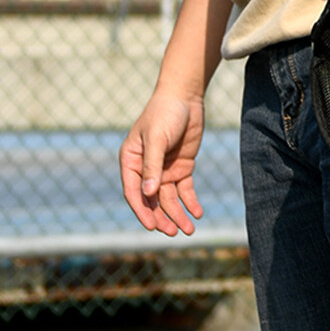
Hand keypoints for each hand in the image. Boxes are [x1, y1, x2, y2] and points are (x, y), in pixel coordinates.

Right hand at [119, 91, 204, 236]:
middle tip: (173, 233)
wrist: (185, 97)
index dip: (143, 210)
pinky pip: (185, 189)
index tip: (153, 226)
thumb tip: (148, 193)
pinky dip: (190, 202)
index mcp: (131, 162)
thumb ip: (152, 165)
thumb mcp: (157, 138)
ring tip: (189, 230)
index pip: (134, 192)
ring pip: (170, 198)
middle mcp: (145, 169)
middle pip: (153, 200)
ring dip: (178, 214)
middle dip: (163, 217)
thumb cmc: (164, 113)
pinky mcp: (182, 167)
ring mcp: (164, 169)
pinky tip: (197, 213)